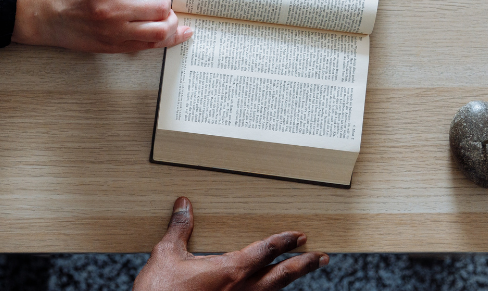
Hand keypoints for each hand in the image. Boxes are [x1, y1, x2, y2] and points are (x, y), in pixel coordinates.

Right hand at [12, 0, 192, 52]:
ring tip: (161, 13)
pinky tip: (178, 32)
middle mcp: (112, 9)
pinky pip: (151, 46)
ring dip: (168, 19)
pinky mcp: (114, 46)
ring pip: (160, 28)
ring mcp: (114, 31)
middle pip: (161, 4)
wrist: (48, 12)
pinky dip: (169, 38)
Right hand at [134, 197, 328, 290]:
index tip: (299, 235)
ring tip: (302, 271)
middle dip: (303, 265)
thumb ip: (179, 228)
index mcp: (230, 271)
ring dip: (290, 281)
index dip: (284, 242)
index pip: (265, 251)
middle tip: (321, 257)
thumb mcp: (166, 255)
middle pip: (282, 276)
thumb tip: (184, 205)